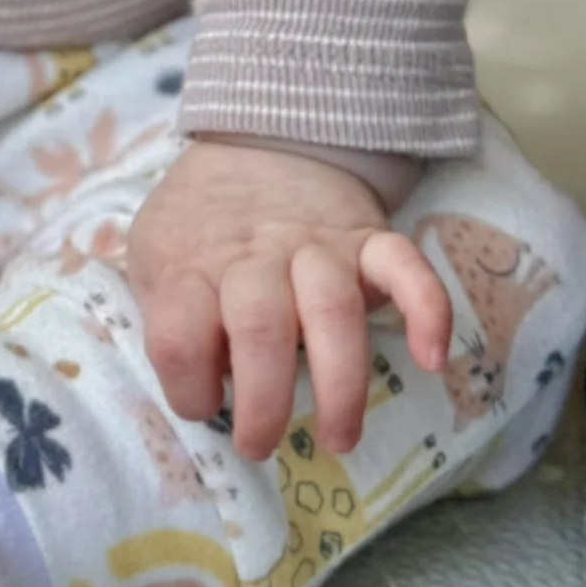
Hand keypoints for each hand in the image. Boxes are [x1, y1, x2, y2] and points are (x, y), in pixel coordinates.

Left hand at [126, 138, 451, 462]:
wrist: (257, 142)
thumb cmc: (200, 224)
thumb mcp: (154, 258)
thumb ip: (165, 314)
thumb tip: (203, 383)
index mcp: (192, 264)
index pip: (179, 334)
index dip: (188, 385)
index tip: (202, 404)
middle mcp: (256, 255)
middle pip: (260, 325)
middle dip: (264, 401)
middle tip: (261, 443)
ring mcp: (317, 246)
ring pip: (332, 310)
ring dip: (340, 384)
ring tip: (339, 438)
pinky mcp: (368, 240)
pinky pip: (405, 266)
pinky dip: (427, 309)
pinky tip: (431, 358)